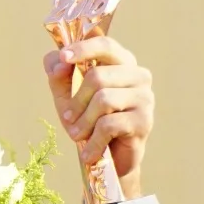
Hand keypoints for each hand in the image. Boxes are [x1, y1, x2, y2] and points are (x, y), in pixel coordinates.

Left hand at [45, 37, 155, 185]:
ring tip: (78, 135)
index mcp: (121, 63)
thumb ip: (58, 75)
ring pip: (103, 100)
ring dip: (83, 123)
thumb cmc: (88, 121)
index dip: (83, 48)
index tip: (63, 57)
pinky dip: (93, 140)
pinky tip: (90, 151)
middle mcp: (138, 75)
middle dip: (76, 101)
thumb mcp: (67, 96)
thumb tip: (59, 63)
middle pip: (98, 76)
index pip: (105, 44)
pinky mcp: (145, 121)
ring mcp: (145, 97)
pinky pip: (109, 125)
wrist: (108, 158)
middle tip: (69, 119)